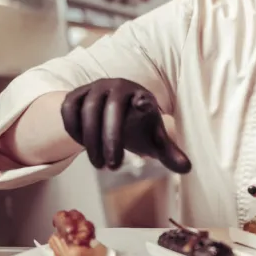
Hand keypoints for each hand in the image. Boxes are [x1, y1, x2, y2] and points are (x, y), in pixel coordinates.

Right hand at [60, 78, 190, 172]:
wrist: (109, 114)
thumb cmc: (137, 127)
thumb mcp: (152, 140)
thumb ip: (169, 153)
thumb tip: (187, 169)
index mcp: (141, 95)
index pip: (143, 99)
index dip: (143, 102)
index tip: (144, 104)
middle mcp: (117, 87)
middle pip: (111, 111)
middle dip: (111, 140)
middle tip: (113, 168)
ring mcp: (94, 88)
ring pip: (87, 112)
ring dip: (91, 142)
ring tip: (99, 165)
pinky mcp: (74, 95)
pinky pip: (68, 110)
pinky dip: (73, 130)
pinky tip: (82, 146)